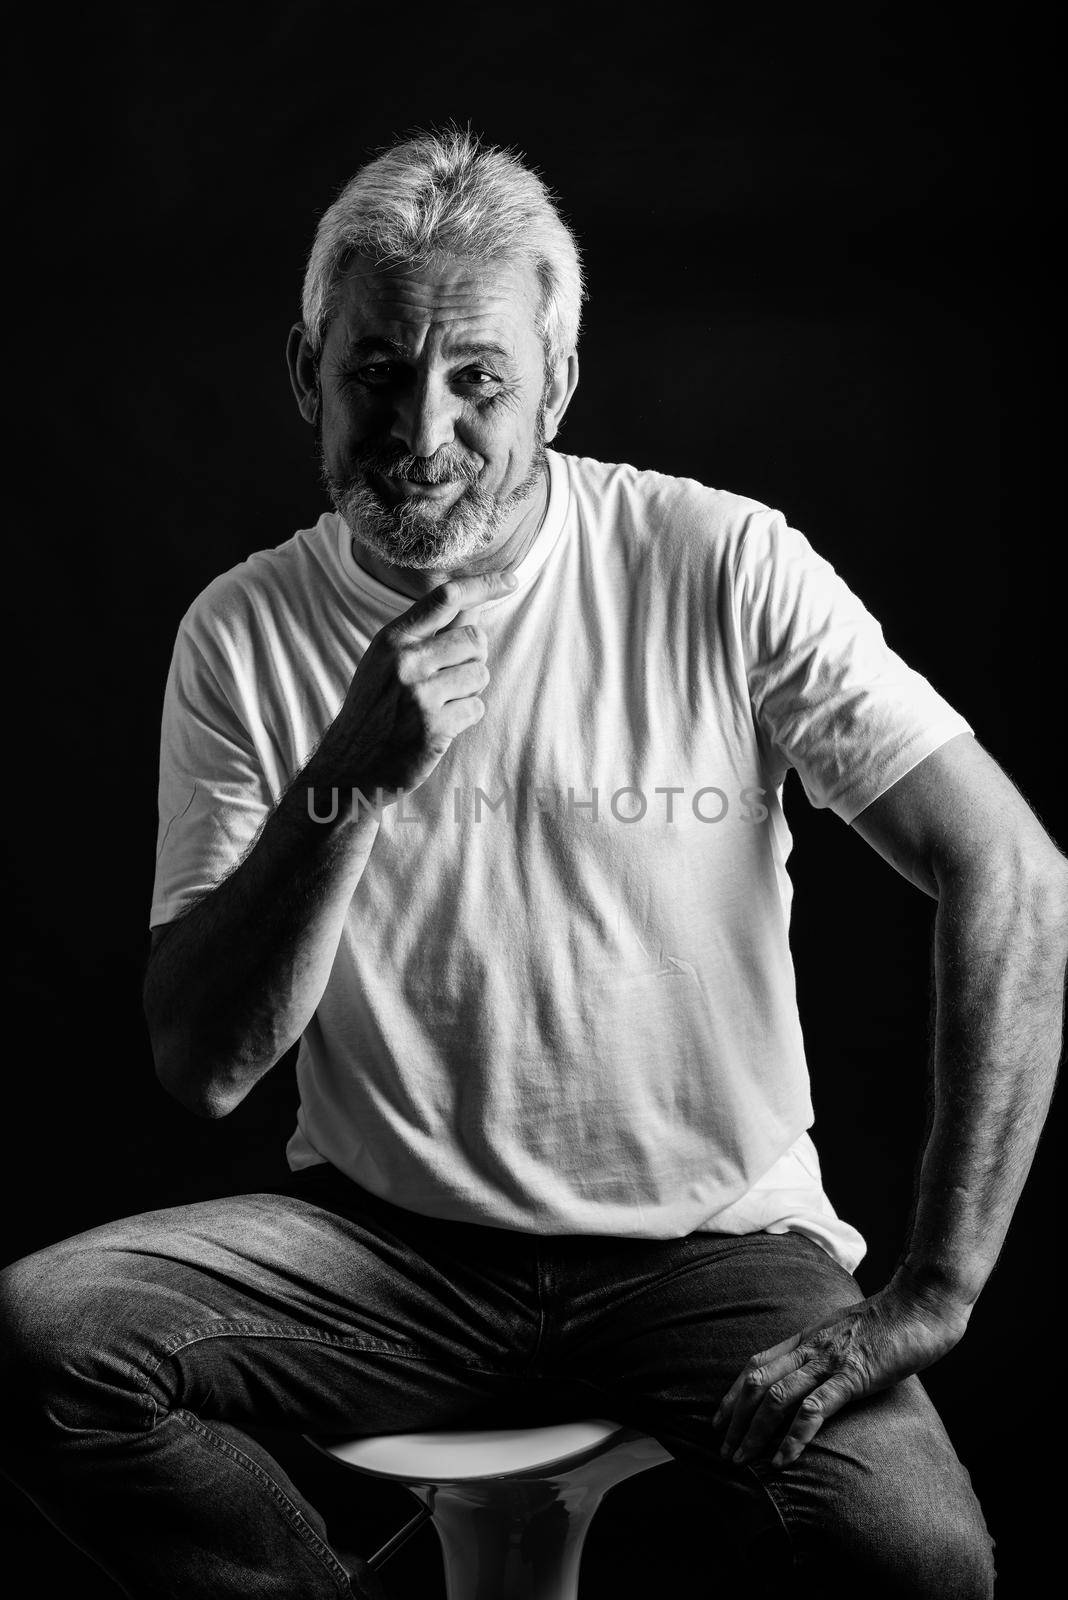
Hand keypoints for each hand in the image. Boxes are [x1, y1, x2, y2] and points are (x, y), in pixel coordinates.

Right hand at [316, 570, 515, 798]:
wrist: (349, 763)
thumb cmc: (375, 708)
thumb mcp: (386, 661)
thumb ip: (425, 634)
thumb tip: (473, 605)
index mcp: (392, 639)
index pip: (445, 598)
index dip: (483, 585)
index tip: (511, 580)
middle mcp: (404, 661)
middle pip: (474, 639)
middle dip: (474, 658)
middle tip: (451, 678)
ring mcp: (419, 695)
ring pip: (480, 675)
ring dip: (469, 690)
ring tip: (441, 703)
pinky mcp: (433, 727)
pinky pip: (476, 708)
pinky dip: (465, 716)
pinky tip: (440, 724)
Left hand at [713, 1274, 970, 1469]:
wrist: (922, 1301)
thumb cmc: (892, 1321)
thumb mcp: (849, 1333)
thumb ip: (830, 1350)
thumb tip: (819, 1374)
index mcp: (808, 1337)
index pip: (757, 1363)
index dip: (734, 1393)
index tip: (720, 1421)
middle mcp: (811, 1347)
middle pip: (757, 1382)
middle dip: (735, 1419)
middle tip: (722, 1451)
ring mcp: (830, 1360)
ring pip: (777, 1395)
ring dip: (754, 1431)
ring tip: (741, 1460)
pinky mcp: (854, 1374)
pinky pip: (815, 1407)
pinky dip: (794, 1435)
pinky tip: (783, 1458)